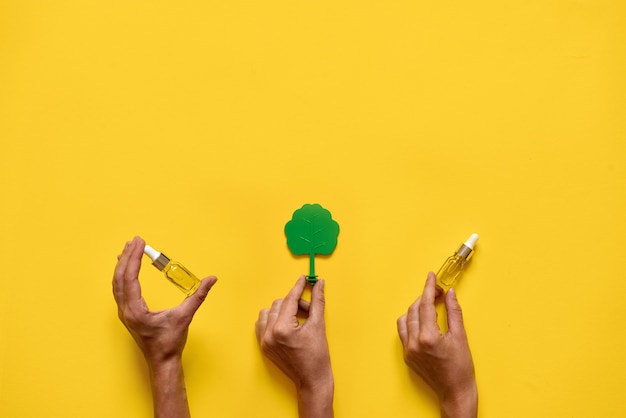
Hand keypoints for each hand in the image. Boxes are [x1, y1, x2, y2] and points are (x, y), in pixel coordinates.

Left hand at [112, 236, 216, 417]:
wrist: (162, 361)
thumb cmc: (171, 342)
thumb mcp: (185, 316)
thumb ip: (198, 296)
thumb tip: (211, 279)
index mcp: (136, 311)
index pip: (130, 278)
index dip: (134, 258)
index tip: (139, 243)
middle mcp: (125, 311)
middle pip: (120, 278)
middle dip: (126, 257)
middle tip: (134, 240)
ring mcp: (124, 313)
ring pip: (117, 284)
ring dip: (122, 265)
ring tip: (127, 248)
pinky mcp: (127, 314)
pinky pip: (120, 290)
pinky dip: (122, 275)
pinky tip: (126, 268)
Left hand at [255, 276, 333, 417]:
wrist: (312, 380)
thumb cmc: (317, 357)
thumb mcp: (319, 325)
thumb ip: (317, 301)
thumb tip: (319, 284)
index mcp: (282, 329)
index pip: (289, 300)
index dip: (298, 287)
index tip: (303, 279)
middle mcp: (269, 334)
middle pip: (279, 304)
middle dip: (295, 303)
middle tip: (309, 310)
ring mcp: (264, 341)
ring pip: (269, 312)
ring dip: (282, 310)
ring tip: (297, 319)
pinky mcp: (263, 346)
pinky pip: (262, 324)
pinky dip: (273, 320)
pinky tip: (286, 324)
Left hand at [397, 272, 476, 417]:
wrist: (454, 391)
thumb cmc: (461, 368)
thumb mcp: (460, 337)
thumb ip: (454, 312)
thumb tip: (450, 294)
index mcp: (428, 337)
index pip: (425, 305)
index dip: (428, 288)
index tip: (431, 277)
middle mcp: (414, 343)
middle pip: (414, 309)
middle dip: (424, 298)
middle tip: (438, 293)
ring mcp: (408, 350)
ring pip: (405, 319)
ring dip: (416, 309)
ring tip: (430, 307)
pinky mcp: (406, 356)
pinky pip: (403, 332)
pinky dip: (411, 322)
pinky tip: (422, 321)